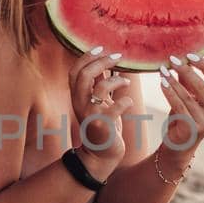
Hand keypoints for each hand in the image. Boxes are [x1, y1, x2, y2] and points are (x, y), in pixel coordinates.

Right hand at [69, 47, 131, 176]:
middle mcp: (80, 104)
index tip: (102, 48)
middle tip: (117, 58)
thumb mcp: (97, 101)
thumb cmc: (102, 124)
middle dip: (102, 62)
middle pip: (85, 75)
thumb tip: (103, 61)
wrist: (100, 154)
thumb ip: (97, 83)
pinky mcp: (104, 126)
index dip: (86, 57)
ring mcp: (91, 115)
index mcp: (77, 97)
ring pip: (100, 88)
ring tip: (126, 82)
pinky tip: (128, 101)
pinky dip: (125, 101)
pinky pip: (115, 107)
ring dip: (116, 80)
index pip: (75, 71)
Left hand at [156, 53, 203, 155]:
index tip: (189, 55)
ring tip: (163, 70)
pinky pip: (179, 106)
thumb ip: (187, 81)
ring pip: (188, 96)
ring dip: (174, 81)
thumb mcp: (188, 97)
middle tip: (172, 60)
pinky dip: (170, 93)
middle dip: (187, 70)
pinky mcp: (193, 129)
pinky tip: (162, 83)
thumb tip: (181, 58)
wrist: (178, 146)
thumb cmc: (184, 118)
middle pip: (202, 86)